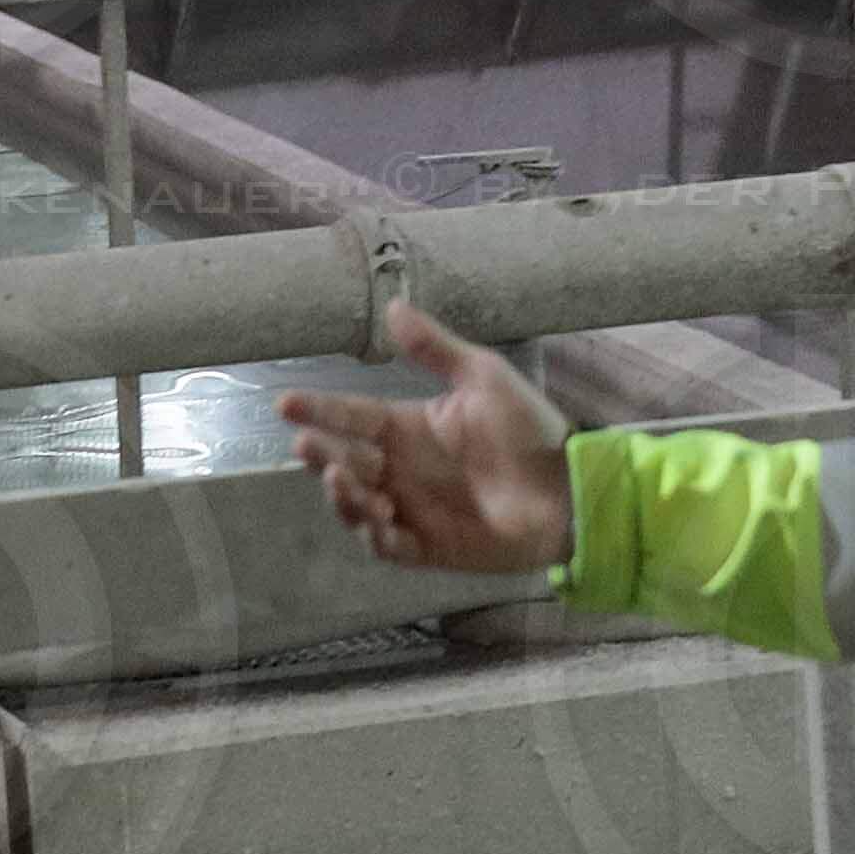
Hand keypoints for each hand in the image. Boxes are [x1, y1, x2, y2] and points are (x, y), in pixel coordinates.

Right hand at [274, 304, 573, 572]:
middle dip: (319, 454)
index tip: (285, 402)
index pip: (352, 416)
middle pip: (343, 461)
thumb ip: (435, 349)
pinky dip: (376, 537)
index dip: (319, 409)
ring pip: (356, 506)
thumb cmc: (529, 430)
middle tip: (307, 443)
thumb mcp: (483, 378)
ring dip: (342, 495)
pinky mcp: (428, 548)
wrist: (569, 489)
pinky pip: (389, 548)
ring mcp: (410, 511)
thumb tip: (392, 305)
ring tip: (342, 477)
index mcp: (407, 427)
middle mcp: (400, 469)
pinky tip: (379, 519)